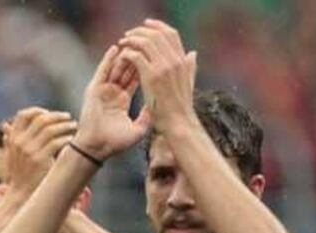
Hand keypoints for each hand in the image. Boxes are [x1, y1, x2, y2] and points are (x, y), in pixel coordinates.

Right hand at [2, 108, 77, 194]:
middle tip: (68, 117)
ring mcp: (30, 151)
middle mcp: (20, 143)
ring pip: (51, 129)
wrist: (21, 195)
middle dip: (57, 116)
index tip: (48, 113)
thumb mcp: (11, 156)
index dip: (37, 111)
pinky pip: (57, 142)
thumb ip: (11, 141)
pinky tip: (72, 139)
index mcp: (13, 139)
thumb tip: (7, 126)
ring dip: (65, 125)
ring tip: (73, 127)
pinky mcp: (41, 160)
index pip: (23, 115)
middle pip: (40, 119)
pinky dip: (66, 138)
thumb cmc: (19, 175)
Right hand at [72, 44, 150, 160]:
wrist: (96, 148)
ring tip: (134, 42)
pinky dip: (108, 59)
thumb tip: (160, 104)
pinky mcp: (94, 90)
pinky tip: (116, 49)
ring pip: (116, 68)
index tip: (156, 56)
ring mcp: (102, 91)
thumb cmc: (115, 143)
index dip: (145, 67)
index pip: (135, 79)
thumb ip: (149, 115)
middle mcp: (112, 94)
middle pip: (126, 70)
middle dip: (137, 57)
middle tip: (147, 44)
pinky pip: (102, 71)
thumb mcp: (139, 129)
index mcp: (121, 101)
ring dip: (125, 55)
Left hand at [116, 19, 197, 133]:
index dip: (157, 27)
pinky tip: (122, 56)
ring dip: (132, 40)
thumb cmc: (180, 107)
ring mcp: (164, 67)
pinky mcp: (152, 76)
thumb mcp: (188, 83)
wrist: (178, 123)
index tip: (145, 26)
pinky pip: (137, 56)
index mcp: (183, 61)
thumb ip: (190, 67)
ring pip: (146, 42)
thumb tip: (193, 53)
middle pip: (158, 34)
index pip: (171, 34)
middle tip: (129, 34)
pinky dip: (128, 53)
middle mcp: (176, 60)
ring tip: (122, 42)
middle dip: (141, 31)